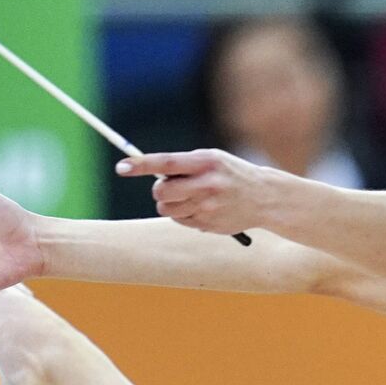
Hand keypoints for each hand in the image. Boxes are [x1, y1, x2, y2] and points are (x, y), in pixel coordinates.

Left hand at [117, 149, 273, 235]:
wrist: (264, 197)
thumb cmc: (231, 174)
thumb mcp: (213, 160)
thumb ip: (185, 164)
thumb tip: (150, 172)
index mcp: (207, 162)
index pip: (167, 162)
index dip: (141, 165)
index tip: (122, 167)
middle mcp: (207, 184)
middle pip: (161, 191)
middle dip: (159, 190)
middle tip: (169, 187)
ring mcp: (208, 207)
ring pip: (166, 209)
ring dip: (169, 203)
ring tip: (188, 198)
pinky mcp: (208, 224)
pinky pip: (179, 220)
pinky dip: (182, 214)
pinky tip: (200, 209)